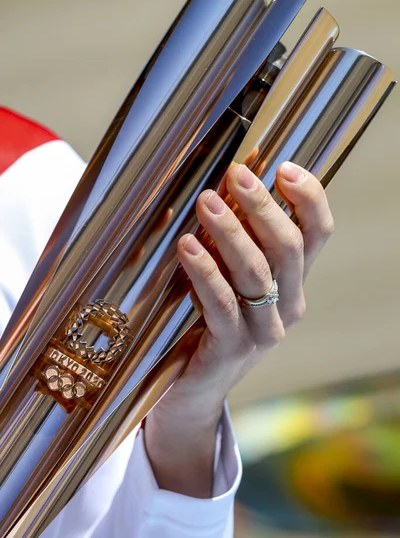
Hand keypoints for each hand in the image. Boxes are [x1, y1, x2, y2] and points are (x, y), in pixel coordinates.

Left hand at [145, 162, 333, 495]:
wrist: (193, 388)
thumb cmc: (208, 319)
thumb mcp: (231, 277)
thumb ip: (234, 240)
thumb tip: (222, 185)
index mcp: (293, 281)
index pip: (317, 233)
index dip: (309, 198)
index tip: (283, 167)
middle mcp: (288, 304)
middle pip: (288, 247)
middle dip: (263, 207)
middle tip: (235, 175)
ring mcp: (263, 330)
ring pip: (258, 273)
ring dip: (231, 233)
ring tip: (206, 201)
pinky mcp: (231, 349)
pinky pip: (222, 305)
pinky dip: (205, 272)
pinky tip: (187, 245)